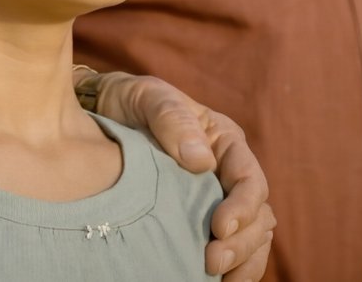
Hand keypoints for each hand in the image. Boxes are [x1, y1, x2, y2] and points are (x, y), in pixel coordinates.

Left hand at [78, 67, 275, 278]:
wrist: (103, 113)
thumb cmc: (132, 101)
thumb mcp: (150, 98)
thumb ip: (173, 120)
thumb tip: (201, 161)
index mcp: (226, 142)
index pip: (250, 180)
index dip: (243, 208)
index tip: (220, 228)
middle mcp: (229, 173)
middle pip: (258, 216)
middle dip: (242, 243)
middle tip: (211, 263)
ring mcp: (219, 199)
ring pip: (251, 238)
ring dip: (241, 261)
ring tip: (216, 279)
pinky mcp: (201, 220)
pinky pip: (230, 248)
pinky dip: (231, 268)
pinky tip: (212, 281)